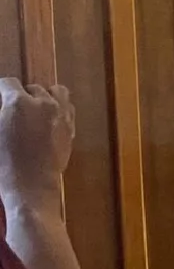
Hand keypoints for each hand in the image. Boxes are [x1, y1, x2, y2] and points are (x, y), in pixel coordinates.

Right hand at [0, 79, 74, 207]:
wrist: (31, 185)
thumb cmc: (4, 162)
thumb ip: (1, 113)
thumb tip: (3, 107)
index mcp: (18, 102)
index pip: (8, 83)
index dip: (1, 90)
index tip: (0, 97)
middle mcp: (43, 103)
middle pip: (33, 88)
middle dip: (22, 95)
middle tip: (14, 110)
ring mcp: (61, 114)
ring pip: (56, 92)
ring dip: (44, 97)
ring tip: (34, 109)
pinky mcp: (70, 127)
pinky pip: (67, 107)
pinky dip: (58, 108)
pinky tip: (48, 119)